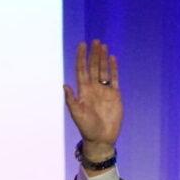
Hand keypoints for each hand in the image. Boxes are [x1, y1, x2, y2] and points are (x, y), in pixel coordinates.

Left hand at [63, 39, 122, 161]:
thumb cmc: (87, 128)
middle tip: (95, 41)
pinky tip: (112, 58)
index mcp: (83, 91)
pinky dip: (113, 68)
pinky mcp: (115, 95)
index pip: (81, 70)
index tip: (82, 45)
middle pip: (93, 67)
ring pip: (103, 70)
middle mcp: (93, 88)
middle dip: (93, 54)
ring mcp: (104, 91)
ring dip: (102, 58)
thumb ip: (71, 100)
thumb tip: (64, 85)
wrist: (102, 139)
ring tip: (103, 45)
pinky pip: (114, 78)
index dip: (81, 57)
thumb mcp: (77, 114)